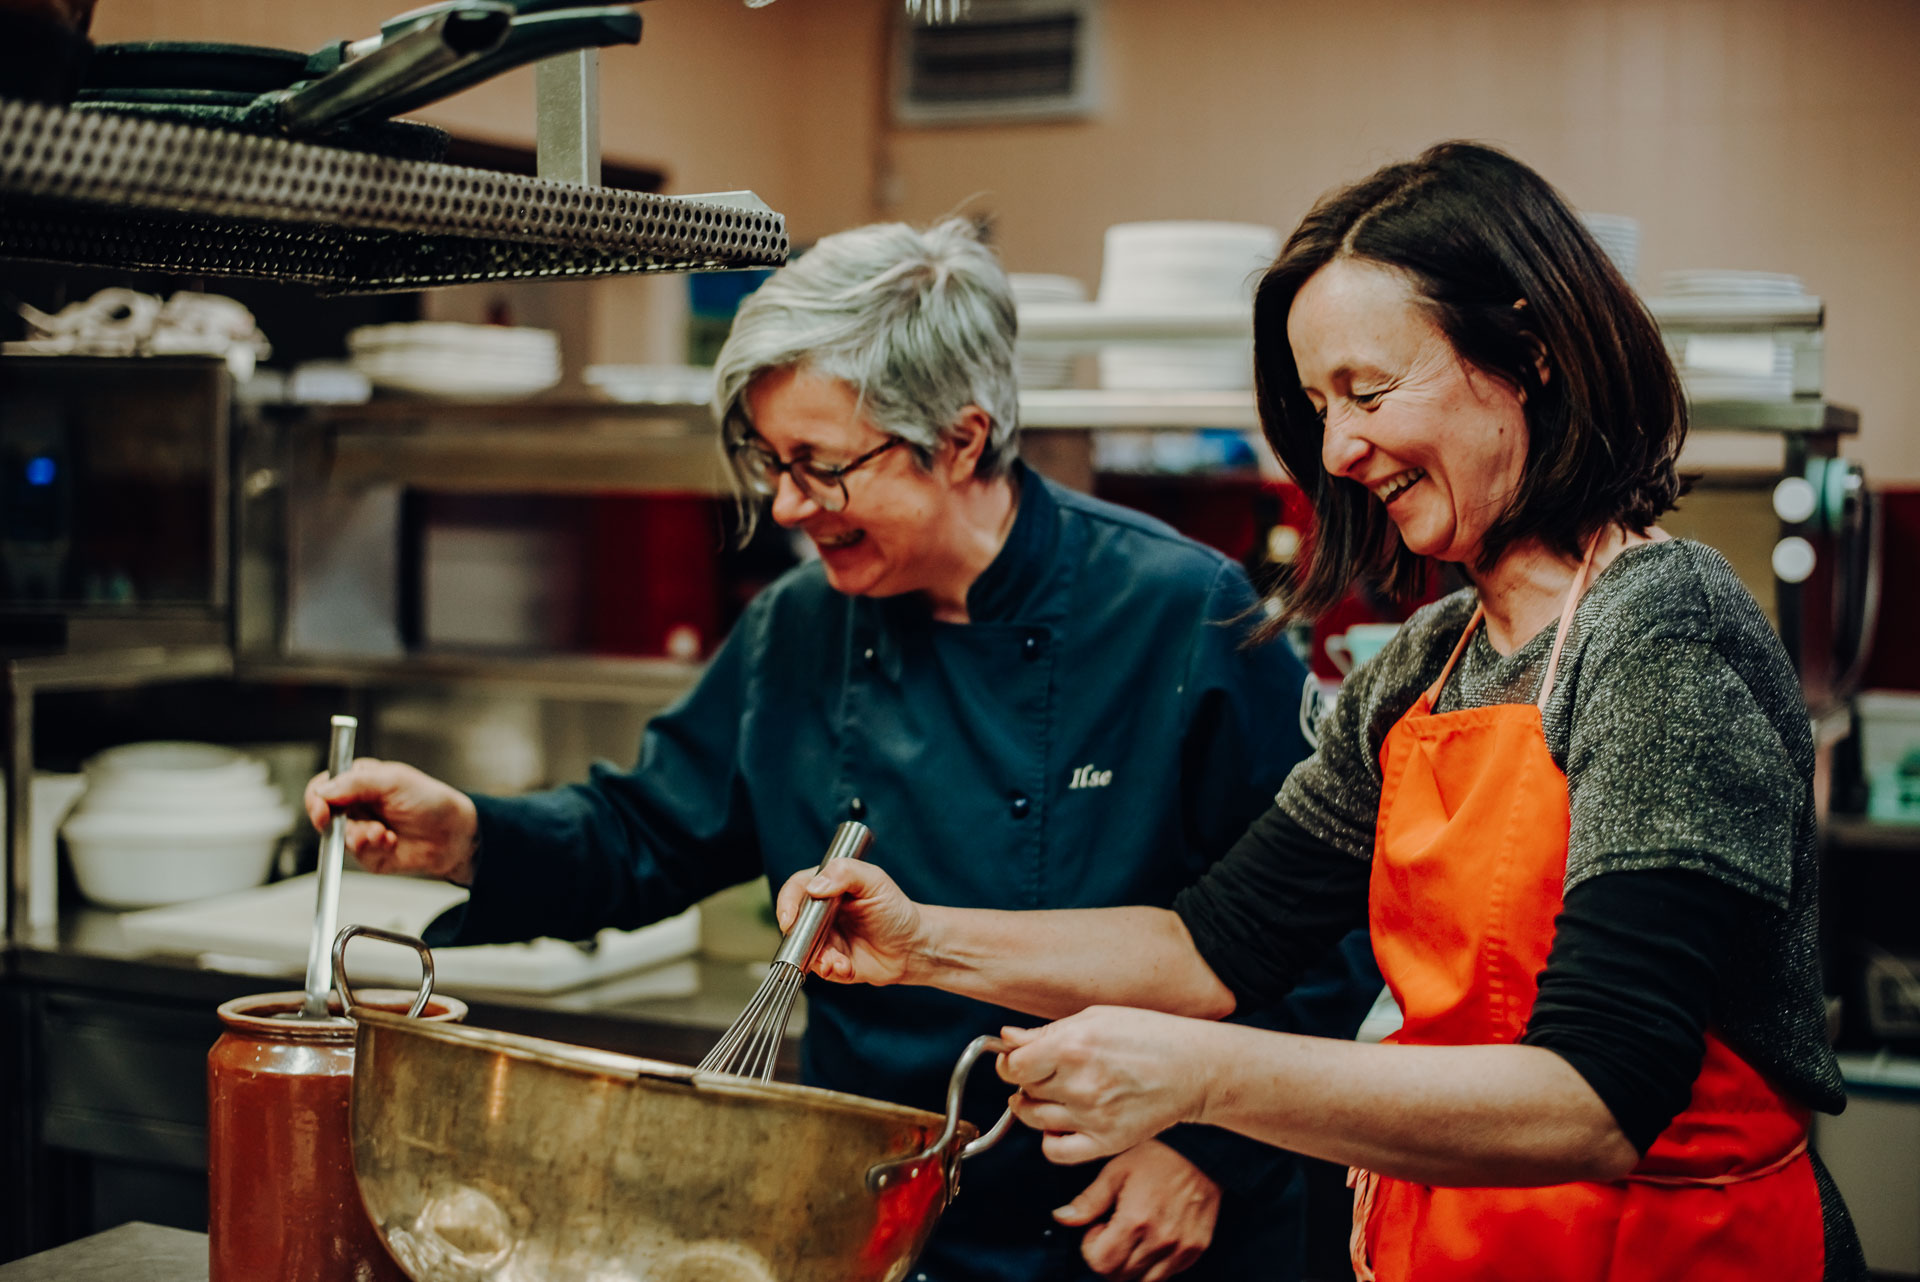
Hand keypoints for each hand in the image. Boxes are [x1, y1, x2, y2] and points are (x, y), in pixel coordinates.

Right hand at [302, 758, 478, 882]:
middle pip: (323, 816)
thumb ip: (357, 783)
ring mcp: (360, 830)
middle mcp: (355, 806)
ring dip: (361, 837)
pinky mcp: (369, 854)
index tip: (322, 810)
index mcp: (358, 781)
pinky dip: (374, 849)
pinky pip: (358, 855)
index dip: (316, 798)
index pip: (322, 787)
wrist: (454, 833)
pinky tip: (392, 842)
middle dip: (337, 824)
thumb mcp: (394, 780)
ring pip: (340, 838)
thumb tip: (323, 790)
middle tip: (357, 828)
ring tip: (384, 834)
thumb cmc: (429, 800)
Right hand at [773, 859, 925, 985]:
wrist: (912, 946)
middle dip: (800, 937)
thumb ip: (846, 873)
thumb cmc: (895, 909)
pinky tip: (846, 967)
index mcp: (827, 886)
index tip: (789, 919)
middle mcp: (821, 913)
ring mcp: (824, 938)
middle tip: (815, 945)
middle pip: (793, 922)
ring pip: (803, 949)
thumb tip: (814, 887)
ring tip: (838, 961)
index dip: (787, 903)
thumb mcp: (874, 881)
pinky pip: (820, 969)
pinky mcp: (831, 962)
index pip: (796, 889)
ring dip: (818, 957)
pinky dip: (831, 969)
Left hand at [998, 1007, 1216, 1164]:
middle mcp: (1079, 1084)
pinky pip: (1056, 1151)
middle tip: (1046, 1072)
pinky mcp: (1106, 1141)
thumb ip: (1046, 1032)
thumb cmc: (1148, 1035)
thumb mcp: (1094, 1018)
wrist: (1193, 1068)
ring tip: (1055, 1094)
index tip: (1018, 1060)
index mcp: (1072, 1046)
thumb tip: (1007, 1038)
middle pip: (1024, 1091)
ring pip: (1034, 1120)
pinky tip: (1061, 1123)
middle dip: (1027, 1081)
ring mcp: (1092, 1117)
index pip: (1013, 1066)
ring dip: (1034, 1107)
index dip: (1010, 1062)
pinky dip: (1050, 1140)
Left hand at [1055, 1141, 1218, 1281]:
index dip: (1091, 1248)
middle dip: (1109, 1257)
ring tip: (1134, 1236)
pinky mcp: (1196, 1249)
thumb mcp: (1115, 1171)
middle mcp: (1160, 1240)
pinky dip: (1155, 1264)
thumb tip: (1061, 1218)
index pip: (1101, 1264)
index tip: (1098, 1228)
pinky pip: (1168, 1273)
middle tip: (1114, 1230)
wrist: (1202, 1150)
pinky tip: (1153, 1237)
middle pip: (1120, 1276)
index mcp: (1136, 1220)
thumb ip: (1088, 1201)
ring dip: (1131, 1265)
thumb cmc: (1156, 1156)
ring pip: (1144, 1281)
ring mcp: (1181, 1248)